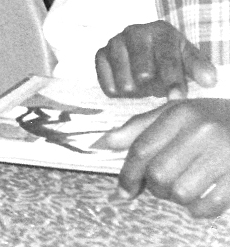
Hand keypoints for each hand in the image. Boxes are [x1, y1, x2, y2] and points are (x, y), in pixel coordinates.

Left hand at [94, 99, 229, 217]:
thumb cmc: (211, 119)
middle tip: (160, 185)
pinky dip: (198, 210)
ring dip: (176, 198)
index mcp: (180, 113)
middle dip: (153, 187)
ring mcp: (224, 154)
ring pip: (181, 192)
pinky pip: (210, 205)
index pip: (142, 148)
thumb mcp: (176, 113)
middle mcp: (202, 131)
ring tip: (181, 189)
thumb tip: (105, 143)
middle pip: (158, 173)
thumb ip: (140, 127)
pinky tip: (198, 202)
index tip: (123, 190)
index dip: (128, 173)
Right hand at [96, 21, 217, 98]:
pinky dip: (119, 91)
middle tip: (159, 90)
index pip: (166, 58)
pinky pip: (107, 83)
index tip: (177, 98)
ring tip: (145, 87)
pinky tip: (129, 86)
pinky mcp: (100, 55)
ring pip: (124, 82)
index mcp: (160, 31)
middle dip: (154, 88)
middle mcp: (134, 32)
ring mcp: (114, 42)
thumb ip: (201, 68)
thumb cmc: (173, 57)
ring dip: (137, 91)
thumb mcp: (190, 59)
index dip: (173, 80)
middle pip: (142, 73)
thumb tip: (209, 80)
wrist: (148, 52)